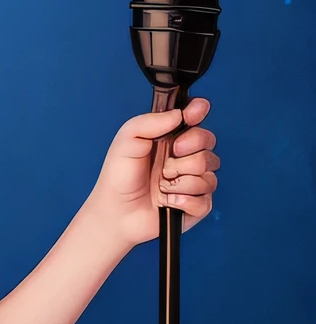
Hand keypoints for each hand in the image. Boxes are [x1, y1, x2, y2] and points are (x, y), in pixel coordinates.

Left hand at [84, 99, 219, 247]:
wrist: (115, 211)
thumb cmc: (119, 176)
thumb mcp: (127, 141)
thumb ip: (149, 122)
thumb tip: (178, 114)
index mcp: (170, 138)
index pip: (195, 118)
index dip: (198, 112)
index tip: (192, 114)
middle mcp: (185, 157)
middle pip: (208, 142)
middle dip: (188, 149)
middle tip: (168, 157)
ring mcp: (193, 181)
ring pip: (208, 173)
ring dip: (180, 180)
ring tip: (161, 184)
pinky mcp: (196, 205)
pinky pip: (204, 200)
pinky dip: (182, 200)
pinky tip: (166, 201)